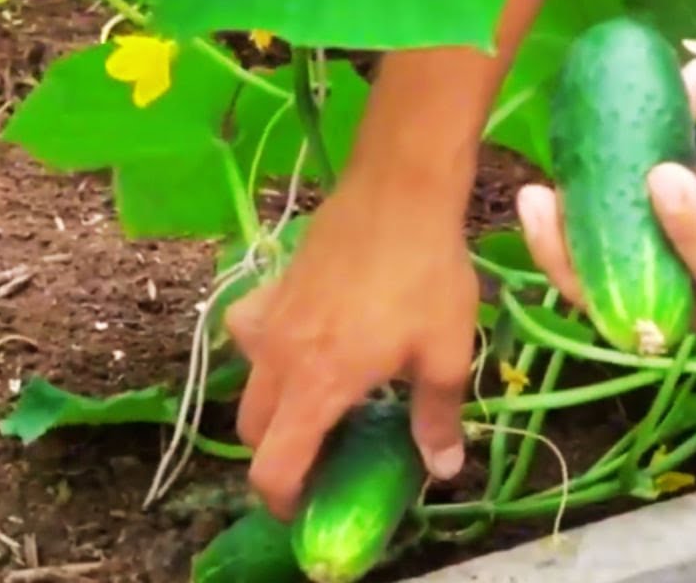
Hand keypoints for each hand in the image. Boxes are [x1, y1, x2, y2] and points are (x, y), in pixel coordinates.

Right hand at [224, 172, 478, 520]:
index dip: (283, 499)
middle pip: (254, 430)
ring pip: (249, 381)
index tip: (307, 505)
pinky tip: (298, 335)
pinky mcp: (270, 287)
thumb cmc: (426, 274)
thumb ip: (438, 415)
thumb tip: (443, 467)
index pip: (273, 466)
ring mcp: (268, 319)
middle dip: (280, 454)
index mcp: (316, 385)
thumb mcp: (447, 352)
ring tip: (316, 396)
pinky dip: (263, 346)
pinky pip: (250, 331)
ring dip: (272, 403)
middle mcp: (277, 357)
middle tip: (323, 454)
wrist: (399, 189)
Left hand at [516, 60, 695, 337]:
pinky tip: (552, 185)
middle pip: (665, 292)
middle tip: (575, 188)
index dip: (695, 236)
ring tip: (537, 198)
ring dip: (579, 246)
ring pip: (632, 282)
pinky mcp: (689, 244)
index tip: (665, 177)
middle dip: (614, 242)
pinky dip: (589, 222)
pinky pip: (626, 250)